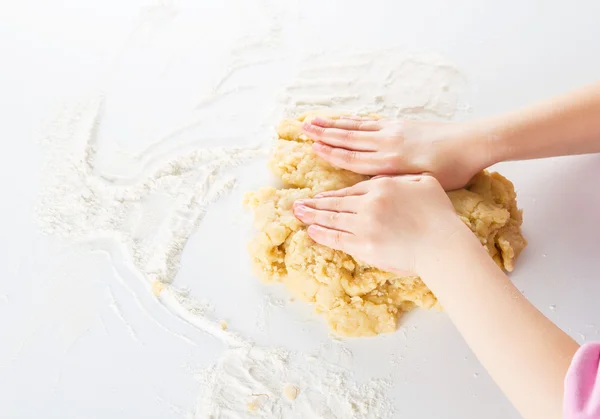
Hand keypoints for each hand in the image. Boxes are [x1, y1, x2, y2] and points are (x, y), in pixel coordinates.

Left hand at [292, 175, 467, 274]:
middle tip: (297, 205)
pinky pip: (337, 239)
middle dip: (315, 204)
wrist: (442, 244)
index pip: (350, 190)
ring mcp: (364, 225)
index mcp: (382, 186)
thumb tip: (386, 179)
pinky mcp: (364, 246)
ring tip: (298, 215)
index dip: (333, 195)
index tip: (320, 197)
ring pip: (332, 219)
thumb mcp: (424, 182)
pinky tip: (312, 232)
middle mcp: (369, 203)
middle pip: (336, 203)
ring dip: (313, 217)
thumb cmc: (439, 214)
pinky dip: (323, 235)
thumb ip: (402, 178)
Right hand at [301, 117, 493, 189]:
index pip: (353, 158)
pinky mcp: (402, 124)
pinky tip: (346, 119)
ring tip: (316, 119)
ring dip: (335, 124)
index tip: (313, 148)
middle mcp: (387, 144)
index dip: (331, 153)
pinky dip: (355, 121)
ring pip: (357, 127)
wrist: (472, 143)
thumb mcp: (422, 184)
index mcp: (391, 163)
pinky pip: (371, 123)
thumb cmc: (451, 171)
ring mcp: (394, 132)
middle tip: (304, 128)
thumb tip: (373, 187)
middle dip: (325, 134)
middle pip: (349, 138)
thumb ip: (396, 185)